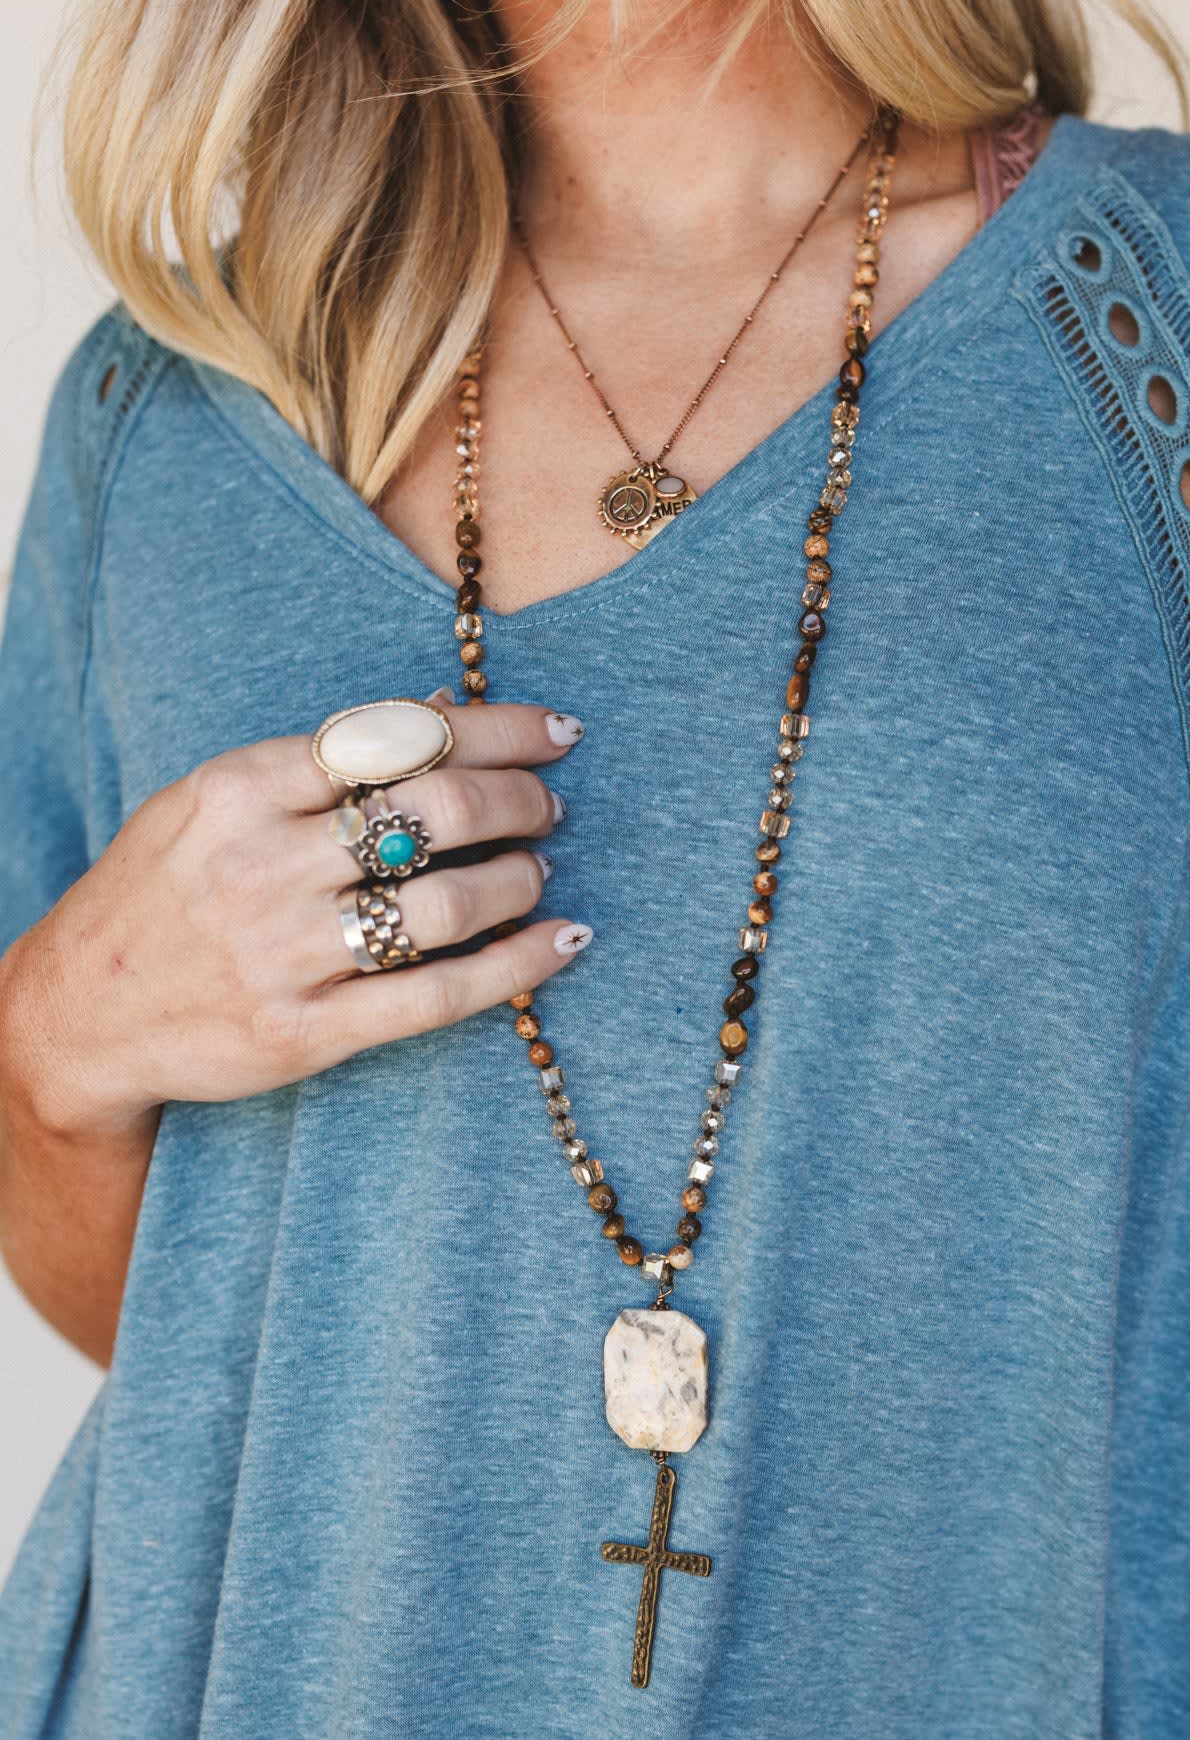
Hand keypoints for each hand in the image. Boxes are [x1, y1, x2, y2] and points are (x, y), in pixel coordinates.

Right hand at [3, 696, 587, 1142]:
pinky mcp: (305, 1032)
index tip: (556, 733)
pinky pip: (440, 995)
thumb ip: (321, 759)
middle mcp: (264, 864)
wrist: (76, 1014)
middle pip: (437, 811)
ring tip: (537, 870)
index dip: (497, 729)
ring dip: (520, 877)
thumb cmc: (164, 891)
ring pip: (449, 902)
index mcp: (241, 787)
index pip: (401, 737)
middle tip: (550, 807)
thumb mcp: (215, 800)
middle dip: (521, 801)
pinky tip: (563, 941)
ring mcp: (286, 953)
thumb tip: (441, 706)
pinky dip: (517, 965)